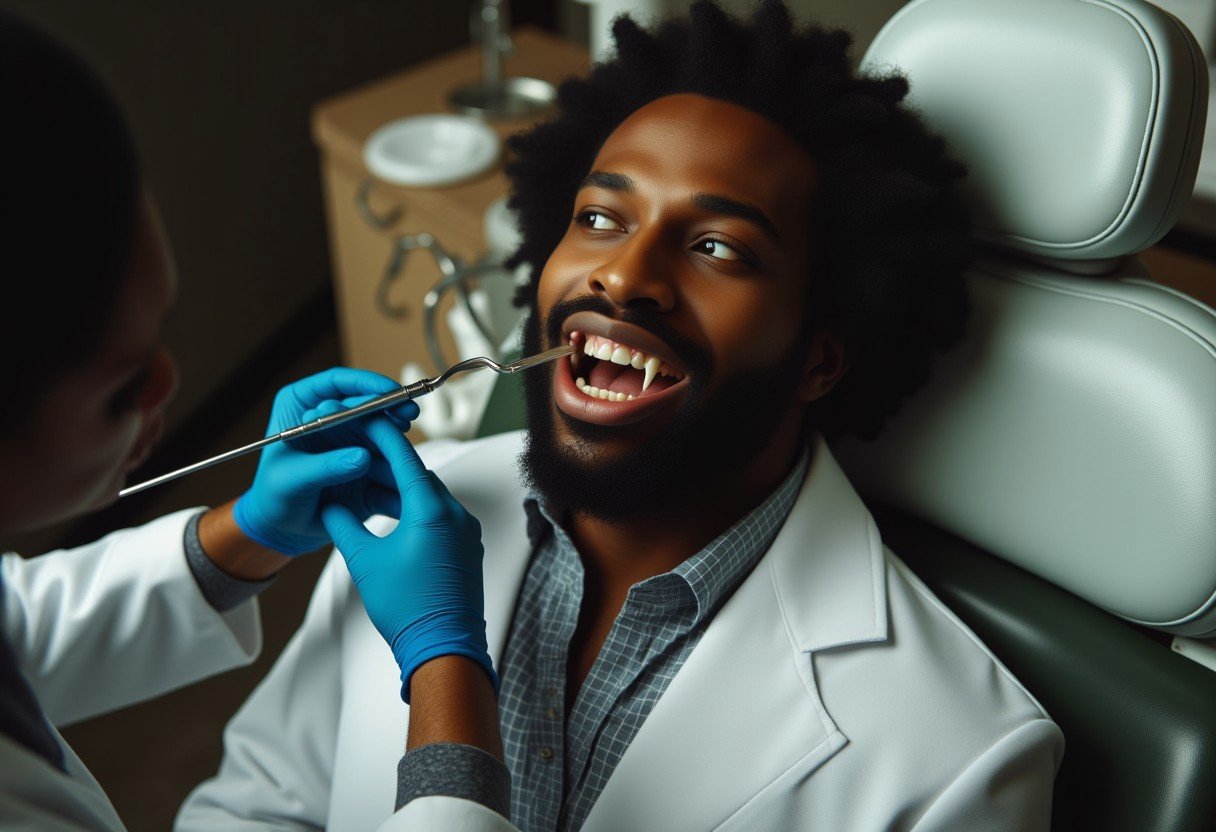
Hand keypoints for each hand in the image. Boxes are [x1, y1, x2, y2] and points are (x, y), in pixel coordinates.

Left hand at [233, 368, 418, 554]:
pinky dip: (400, 466)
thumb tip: (362, 458)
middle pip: (368, 403)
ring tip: (409, 450)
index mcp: (302, 406)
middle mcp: (332, 419)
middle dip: (391, 408)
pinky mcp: (369, 464)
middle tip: (409, 413)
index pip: (336, 383)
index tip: (389, 390)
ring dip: (398, 439)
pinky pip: (388, 461)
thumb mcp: (290, 480)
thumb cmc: (274, 497)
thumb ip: (324, 467)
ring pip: (383, 431)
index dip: (365, 383)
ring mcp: (353, 440)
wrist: (284, 528)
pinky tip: (411, 473)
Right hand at [321, 417, 493, 702]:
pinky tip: (397, 516)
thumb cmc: (406, 607)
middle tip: (363, 453)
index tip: (367, 420)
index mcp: (431, 510)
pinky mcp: (467, 549)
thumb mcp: (363, 560)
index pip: (404, 459)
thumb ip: (343, 524)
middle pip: (419, 476)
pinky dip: (418, 510)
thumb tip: (330, 506)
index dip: (381, 438)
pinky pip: (441, 517)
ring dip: (403, 489)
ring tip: (373, 486)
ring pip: (431, 498)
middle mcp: (455, 515)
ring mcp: (465, 532)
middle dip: (390, 464)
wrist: (443, 646)